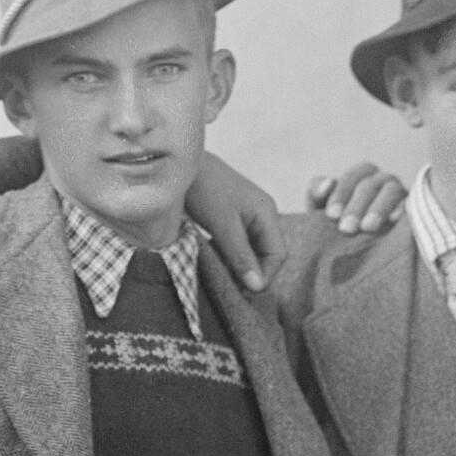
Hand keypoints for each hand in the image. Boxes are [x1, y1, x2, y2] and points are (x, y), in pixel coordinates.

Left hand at [186, 151, 285, 291]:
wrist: (177, 163)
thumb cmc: (202, 187)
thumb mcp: (222, 223)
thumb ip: (240, 254)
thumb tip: (257, 286)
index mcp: (266, 213)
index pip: (278, 254)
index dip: (266, 276)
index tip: (245, 292)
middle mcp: (261, 215)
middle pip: (267, 254)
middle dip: (252, 273)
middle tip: (231, 287)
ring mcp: (247, 216)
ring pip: (251, 251)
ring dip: (239, 266)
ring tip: (221, 276)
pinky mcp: (231, 218)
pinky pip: (238, 244)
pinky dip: (229, 256)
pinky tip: (215, 261)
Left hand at [302, 162, 409, 235]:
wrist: (355, 255)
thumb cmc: (338, 227)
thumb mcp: (321, 211)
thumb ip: (316, 195)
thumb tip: (327, 183)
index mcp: (362, 177)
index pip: (354, 176)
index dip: (342, 193)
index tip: (331, 215)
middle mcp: (384, 182)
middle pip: (372, 184)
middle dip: (357, 205)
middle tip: (346, 228)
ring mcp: (402, 196)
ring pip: (392, 191)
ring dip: (379, 208)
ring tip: (367, 228)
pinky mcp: (414, 213)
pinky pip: (411, 207)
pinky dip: (403, 211)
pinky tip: (393, 223)